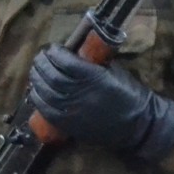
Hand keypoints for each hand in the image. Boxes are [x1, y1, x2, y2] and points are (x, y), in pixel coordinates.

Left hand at [28, 44, 173, 161]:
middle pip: (52, 76)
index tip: (53, 48)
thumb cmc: (129, 94)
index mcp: (94, 78)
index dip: (55, 53)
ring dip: (37, 79)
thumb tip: (77, 51)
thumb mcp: (115, 71)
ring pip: (46, 92)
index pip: (66, 62)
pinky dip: (38, 99)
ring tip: (36, 71)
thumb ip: (95, 62)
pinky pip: (46, 110)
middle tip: (41, 57)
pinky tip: (35, 91)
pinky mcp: (69, 125)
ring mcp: (73, 111)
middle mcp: (81, 93)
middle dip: (42, 63)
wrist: (137, 125)